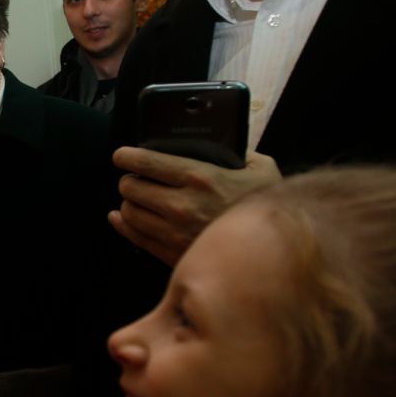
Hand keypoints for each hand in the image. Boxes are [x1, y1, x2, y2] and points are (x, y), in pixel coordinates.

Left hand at [110, 148, 280, 264]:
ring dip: (129, 203)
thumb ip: (239, 151)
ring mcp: (175, 233)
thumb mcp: (261, 168)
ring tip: (136, 198)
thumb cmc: (266, 206)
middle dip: (130, 180)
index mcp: (200, 177)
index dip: (127, 156)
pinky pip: (135, 237)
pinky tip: (121, 218)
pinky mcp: (172, 255)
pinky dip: (124, 225)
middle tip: (134, 178)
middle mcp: (182, 205)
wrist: (274, 252)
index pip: (147, 162)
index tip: (121, 155)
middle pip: (131, 187)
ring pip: (129, 212)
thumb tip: (222, 142)